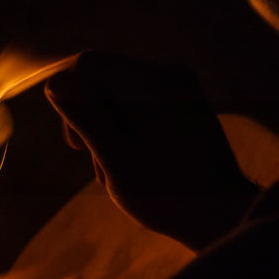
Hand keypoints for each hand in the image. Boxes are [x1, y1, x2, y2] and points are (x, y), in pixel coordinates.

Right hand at [43, 51, 259, 249]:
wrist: (223, 214)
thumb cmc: (167, 193)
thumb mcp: (115, 159)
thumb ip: (86, 117)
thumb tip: (55, 84)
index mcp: (152, 84)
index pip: (87, 65)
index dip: (71, 100)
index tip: (76, 145)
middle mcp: (169, 74)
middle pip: (102, 77)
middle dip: (91, 118)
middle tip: (101, 163)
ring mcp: (180, 85)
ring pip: (117, 92)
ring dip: (109, 127)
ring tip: (121, 169)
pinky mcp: (184, 100)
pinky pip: (138, 101)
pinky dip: (128, 127)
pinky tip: (137, 160)